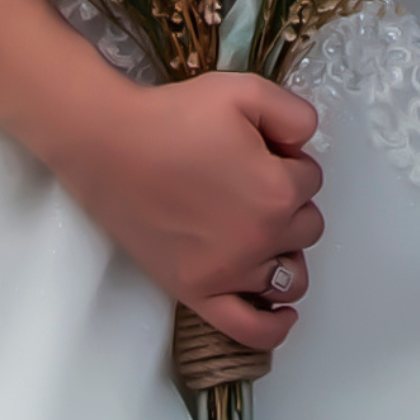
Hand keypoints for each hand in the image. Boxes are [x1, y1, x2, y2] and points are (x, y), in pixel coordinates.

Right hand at [48, 72, 326, 354]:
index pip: (311, 180)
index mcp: (277, 190)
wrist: (108, 145)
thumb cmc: (173, 116)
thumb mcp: (244, 90)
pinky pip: (250, 329)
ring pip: (290, 276)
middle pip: (306, 227)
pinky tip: (280, 311)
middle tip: (248, 182)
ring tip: (259, 232)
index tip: (258, 151)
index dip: (288, 160)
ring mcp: (230, 273)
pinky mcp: (197, 293)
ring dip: (285, 253)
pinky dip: (273, 326)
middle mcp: (261, 239)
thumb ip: (294, 114)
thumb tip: (304, 146)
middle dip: (288, 202)